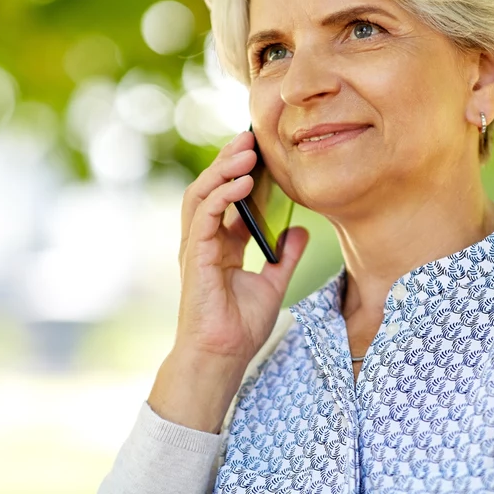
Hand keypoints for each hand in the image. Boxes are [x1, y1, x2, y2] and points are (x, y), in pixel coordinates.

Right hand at [175, 130, 307, 365]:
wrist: (223, 357)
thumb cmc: (240, 327)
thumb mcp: (273, 283)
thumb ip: (285, 256)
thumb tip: (300, 229)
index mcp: (220, 246)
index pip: (226, 198)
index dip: (240, 172)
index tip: (261, 151)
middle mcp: (204, 241)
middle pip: (210, 187)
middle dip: (228, 160)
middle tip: (250, 137)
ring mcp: (195, 247)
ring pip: (201, 193)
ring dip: (222, 168)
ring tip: (246, 149)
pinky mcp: (194, 256)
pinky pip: (204, 215)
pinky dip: (222, 194)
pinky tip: (242, 181)